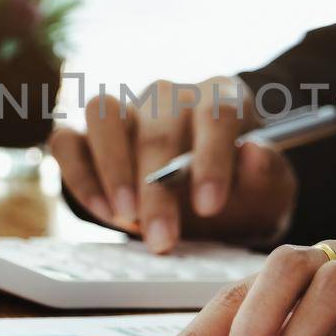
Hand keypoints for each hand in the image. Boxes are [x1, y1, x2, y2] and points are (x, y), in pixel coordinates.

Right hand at [49, 76, 296, 252]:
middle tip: (163, 240)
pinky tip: (103, 211)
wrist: (209, 200)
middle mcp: (170, 95)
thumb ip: (266, 176)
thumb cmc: (240, 191)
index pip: (216, 113)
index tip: (209, 205)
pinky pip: (68, 140)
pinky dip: (80, 176)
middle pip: (158, 127)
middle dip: (158, 191)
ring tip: (126, 217)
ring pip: (103, 113)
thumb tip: (254, 153)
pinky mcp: (87, 132)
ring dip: (112, 169)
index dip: (211, 158)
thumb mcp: (267, 192)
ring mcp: (127, 109)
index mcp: (221, 97)